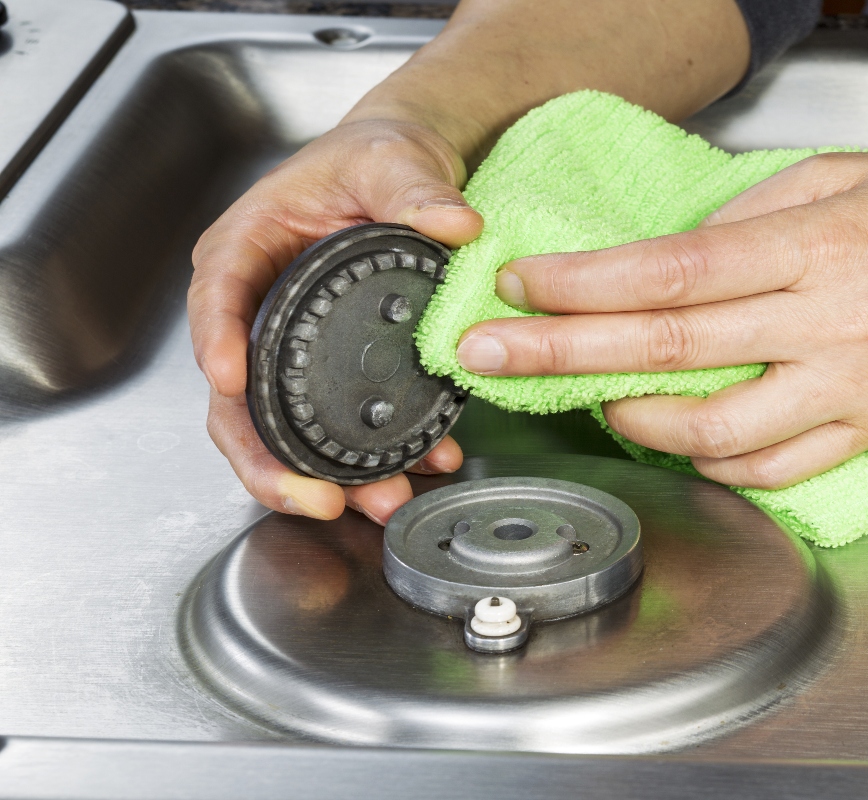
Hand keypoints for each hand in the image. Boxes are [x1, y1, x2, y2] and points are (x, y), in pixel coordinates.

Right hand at [189, 118, 482, 522]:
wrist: (405, 179)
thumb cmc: (376, 159)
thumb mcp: (393, 159)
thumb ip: (417, 188)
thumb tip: (454, 223)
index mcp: (249, 247)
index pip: (218, 296)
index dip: (216, 342)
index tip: (227, 383)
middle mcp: (258, 308)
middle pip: (237, 397)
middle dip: (271, 457)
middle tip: (317, 498)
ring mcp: (290, 349)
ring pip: (285, 430)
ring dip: (329, 477)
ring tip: (383, 500)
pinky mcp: (329, 374)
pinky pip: (336, 427)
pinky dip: (375, 457)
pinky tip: (421, 469)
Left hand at [456, 152, 867, 488]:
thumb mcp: (845, 174)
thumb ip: (749, 213)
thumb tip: (664, 259)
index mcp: (821, 246)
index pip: (677, 272)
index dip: (588, 285)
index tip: (522, 287)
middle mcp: (834, 324)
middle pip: (674, 350)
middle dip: (566, 354)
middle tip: (490, 355)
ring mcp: (854, 388)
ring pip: (717, 430)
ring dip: (634, 417)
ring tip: (588, 396)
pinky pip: (775, 469)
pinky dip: (713, 462)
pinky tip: (676, 437)